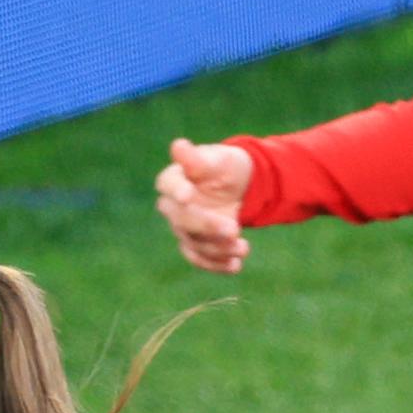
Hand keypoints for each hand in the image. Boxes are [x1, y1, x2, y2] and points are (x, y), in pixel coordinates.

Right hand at [154, 138, 253, 274]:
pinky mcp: (196, 245)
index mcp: (173, 179)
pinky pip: (201, 258)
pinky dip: (217, 265)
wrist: (239, 187)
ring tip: (243, 248)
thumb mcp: (218, 159)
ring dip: (219, 249)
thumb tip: (178, 146)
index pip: (168, 185)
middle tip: (234, 228)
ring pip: (194, 243)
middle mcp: (173, 206)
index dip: (176, 190)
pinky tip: (235, 266)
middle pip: (181, 220)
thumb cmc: (225, 167)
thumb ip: (197, 159)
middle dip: (207, 226)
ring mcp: (183, 228)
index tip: (188, 195)